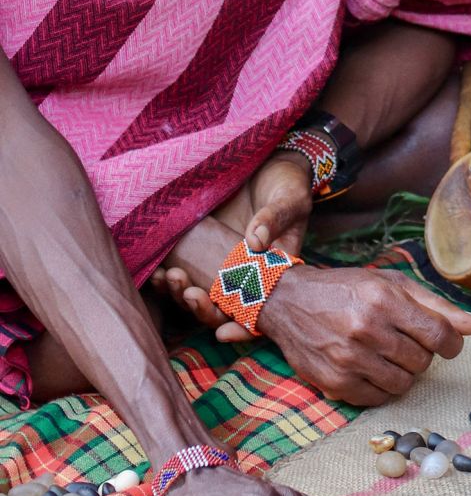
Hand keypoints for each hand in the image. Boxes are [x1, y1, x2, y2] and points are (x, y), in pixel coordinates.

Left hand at [152, 150, 315, 341]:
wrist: (267, 162)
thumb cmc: (287, 183)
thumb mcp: (291, 199)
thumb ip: (276, 217)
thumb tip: (256, 241)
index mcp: (272, 272)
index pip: (259, 311)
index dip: (242, 328)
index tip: (223, 333)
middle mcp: (244, 275)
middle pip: (222, 309)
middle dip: (202, 309)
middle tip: (189, 292)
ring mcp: (219, 263)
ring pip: (198, 294)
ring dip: (180, 294)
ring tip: (166, 277)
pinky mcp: (198, 247)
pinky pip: (182, 270)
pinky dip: (166, 278)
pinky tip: (153, 269)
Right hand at [259, 267, 470, 404]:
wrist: (289, 303)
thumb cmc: (347, 290)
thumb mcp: (391, 285)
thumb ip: (436, 306)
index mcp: (384, 300)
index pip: (439, 335)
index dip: (451, 343)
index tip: (447, 344)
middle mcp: (366, 330)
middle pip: (422, 361)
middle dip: (422, 354)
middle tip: (406, 342)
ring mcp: (349, 359)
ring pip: (403, 383)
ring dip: (404, 373)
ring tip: (389, 355)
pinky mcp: (335, 383)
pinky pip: (378, 398)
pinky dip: (382, 387)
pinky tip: (372, 368)